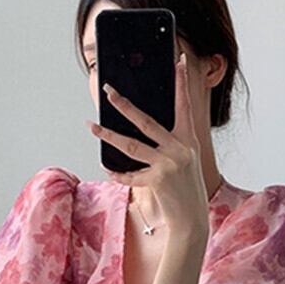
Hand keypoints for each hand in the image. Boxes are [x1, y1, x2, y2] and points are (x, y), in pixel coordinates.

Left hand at [86, 52, 208, 234]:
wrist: (192, 222)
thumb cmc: (185, 192)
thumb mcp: (183, 164)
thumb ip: (167, 147)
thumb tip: (141, 133)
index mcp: (187, 141)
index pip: (183, 106)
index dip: (180, 84)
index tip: (177, 62)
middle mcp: (179, 149)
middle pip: (146, 121)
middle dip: (125, 105)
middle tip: (109, 92)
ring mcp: (168, 164)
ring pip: (131, 145)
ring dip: (108, 135)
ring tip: (92, 127)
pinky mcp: (157, 181)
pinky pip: (130, 175)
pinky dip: (118, 174)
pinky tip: (108, 169)